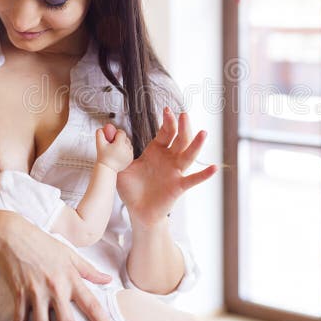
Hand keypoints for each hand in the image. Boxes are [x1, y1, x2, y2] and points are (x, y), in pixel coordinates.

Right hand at [0, 214, 115, 320]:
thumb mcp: (70, 254)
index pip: (92, 305)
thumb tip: (108, 279)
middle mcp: (56, 288)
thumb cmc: (43, 244)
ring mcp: (36, 292)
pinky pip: (20, 320)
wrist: (13, 236)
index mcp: (71, 279)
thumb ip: (89, 270)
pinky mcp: (18, 294)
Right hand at [95, 123, 132, 171]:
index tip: (113, 135)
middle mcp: (126, 149)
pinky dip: (126, 150)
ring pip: (129, 144)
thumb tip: (101, 128)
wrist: (107, 168)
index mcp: (120, 144)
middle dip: (120, 138)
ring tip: (116, 148)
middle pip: (126, 138)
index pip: (121, 133)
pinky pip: (130, 151)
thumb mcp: (100, 144)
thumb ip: (99, 134)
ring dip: (124, 144)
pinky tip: (119, 152)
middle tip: (114, 142)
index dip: (117, 132)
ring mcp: (130, 154)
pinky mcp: (131, 159)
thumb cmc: (103, 157)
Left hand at [117, 107, 216, 226]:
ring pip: (188, 156)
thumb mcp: (121, 166)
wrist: (138, 210)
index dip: (168, 122)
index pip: (166, 133)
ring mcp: (175, 172)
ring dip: (196, 145)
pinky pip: (193, 179)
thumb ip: (115, 148)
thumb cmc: (132, 188)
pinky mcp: (179, 186)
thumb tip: (105, 129)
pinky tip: (215, 168)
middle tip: (183, 115)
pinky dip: (204, 174)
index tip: (168, 110)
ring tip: (203, 133)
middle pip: (180, 139)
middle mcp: (169, 159)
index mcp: (157, 151)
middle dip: (182, 127)